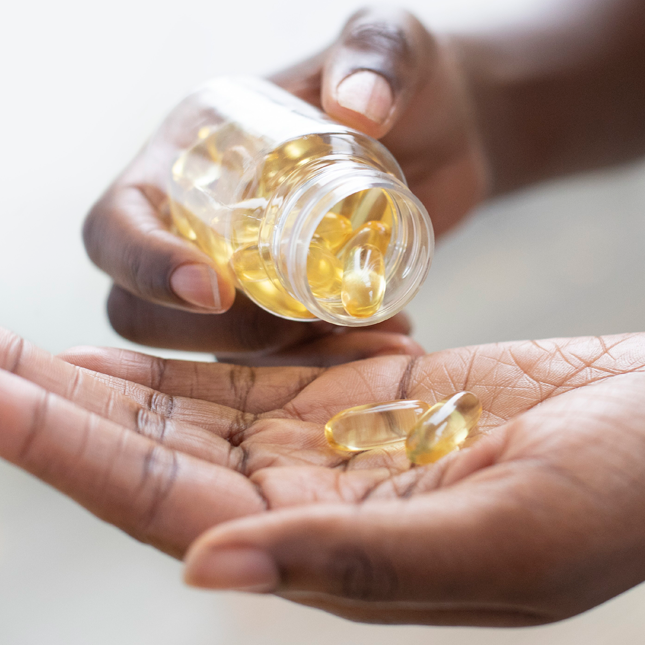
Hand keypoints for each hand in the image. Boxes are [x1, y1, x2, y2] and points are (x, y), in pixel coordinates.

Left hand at [2, 327, 644, 624]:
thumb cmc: (613, 495)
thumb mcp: (497, 539)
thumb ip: (354, 557)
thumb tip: (209, 571)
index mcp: (330, 550)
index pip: (166, 504)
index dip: (71, 454)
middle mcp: (313, 499)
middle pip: (159, 453)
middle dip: (63, 409)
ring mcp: (336, 440)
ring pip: (195, 409)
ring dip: (112, 379)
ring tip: (29, 347)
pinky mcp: (365, 391)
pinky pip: (256, 373)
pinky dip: (195, 355)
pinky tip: (145, 337)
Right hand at [84, 8, 485, 362]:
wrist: (446, 135)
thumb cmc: (406, 82)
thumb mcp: (394, 48)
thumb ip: (378, 56)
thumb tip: (357, 105)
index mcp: (190, 156)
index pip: (118, 225)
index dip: (146, 266)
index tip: (216, 291)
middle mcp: (200, 222)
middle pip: (147, 310)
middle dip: (221, 333)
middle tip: (309, 322)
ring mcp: (241, 271)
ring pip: (218, 347)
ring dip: (285, 360)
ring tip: (368, 337)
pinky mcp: (284, 306)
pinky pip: (279, 358)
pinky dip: (325, 362)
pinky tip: (386, 339)